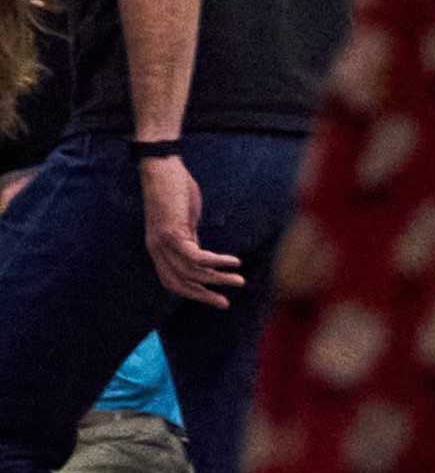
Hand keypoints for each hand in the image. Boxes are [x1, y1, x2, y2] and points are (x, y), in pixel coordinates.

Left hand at [139, 154, 240, 308]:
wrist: (162, 169)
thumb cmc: (175, 189)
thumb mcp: (184, 220)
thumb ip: (190, 238)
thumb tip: (201, 256)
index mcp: (159, 249)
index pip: (173, 281)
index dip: (193, 292)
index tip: (215, 298)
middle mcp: (157, 250)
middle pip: (180, 283)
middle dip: (203, 295)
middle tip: (224, 303)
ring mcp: (163, 243)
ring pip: (191, 273)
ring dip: (217, 279)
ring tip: (239, 280)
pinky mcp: (172, 233)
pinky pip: (196, 257)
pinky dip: (216, 262)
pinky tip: (234, 261)